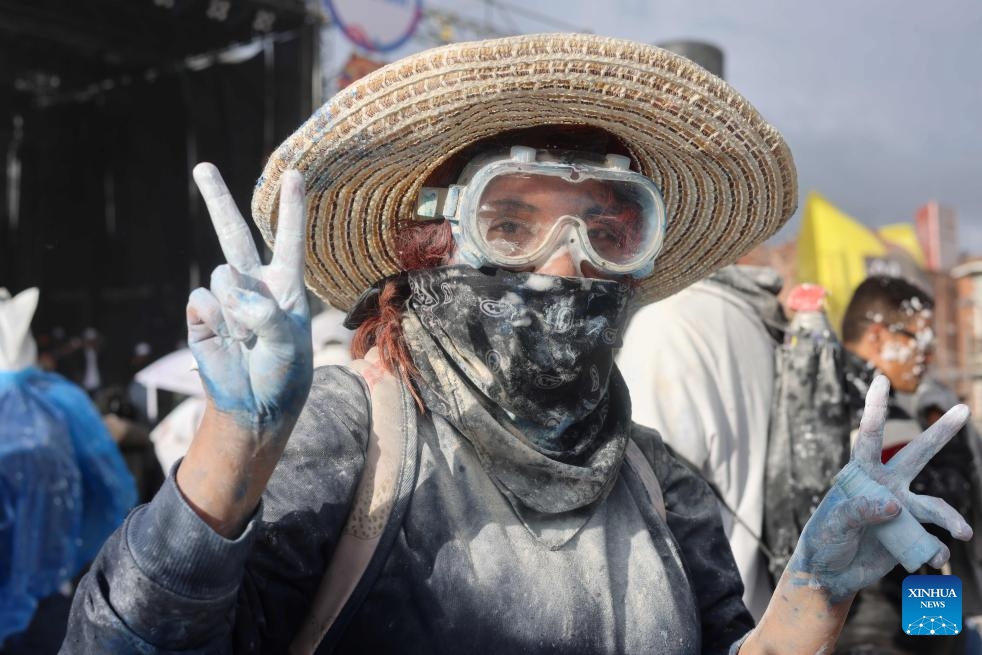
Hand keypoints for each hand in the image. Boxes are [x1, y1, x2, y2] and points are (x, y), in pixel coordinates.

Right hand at [186, 164, 312, 440]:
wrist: (256, 407)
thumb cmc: (284, 374)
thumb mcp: (290, 342)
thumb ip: (266, 313)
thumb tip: (229, 294)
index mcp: (285, 287)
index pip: (288, 240)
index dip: (291, 208)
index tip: (295, 174)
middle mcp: (254, 286)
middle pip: (233, 234)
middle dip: (217, 200)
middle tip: (202, 167)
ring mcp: (225, 299)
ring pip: (222, 276)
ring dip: (236, 309)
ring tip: (248, 340)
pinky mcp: (201, 316)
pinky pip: (203, 300)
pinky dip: (217, 320)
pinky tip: (228, 342)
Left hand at [788, 375, 972, 602]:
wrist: (831, 574)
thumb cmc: (825, 540)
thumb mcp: (833, 525)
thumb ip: (859, 512)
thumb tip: (892, 505)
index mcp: (861, 476)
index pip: (868, 436)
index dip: (876, 409)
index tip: (880, 380)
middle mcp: (886, 487)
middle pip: (917, 455)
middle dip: (941, 434)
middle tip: (962, 409)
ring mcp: (901, 511)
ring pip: (935, 507)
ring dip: (951, 520)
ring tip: (962, 533)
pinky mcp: (910, 536)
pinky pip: (932, 541)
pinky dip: (936, 552)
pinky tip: (929, 561)